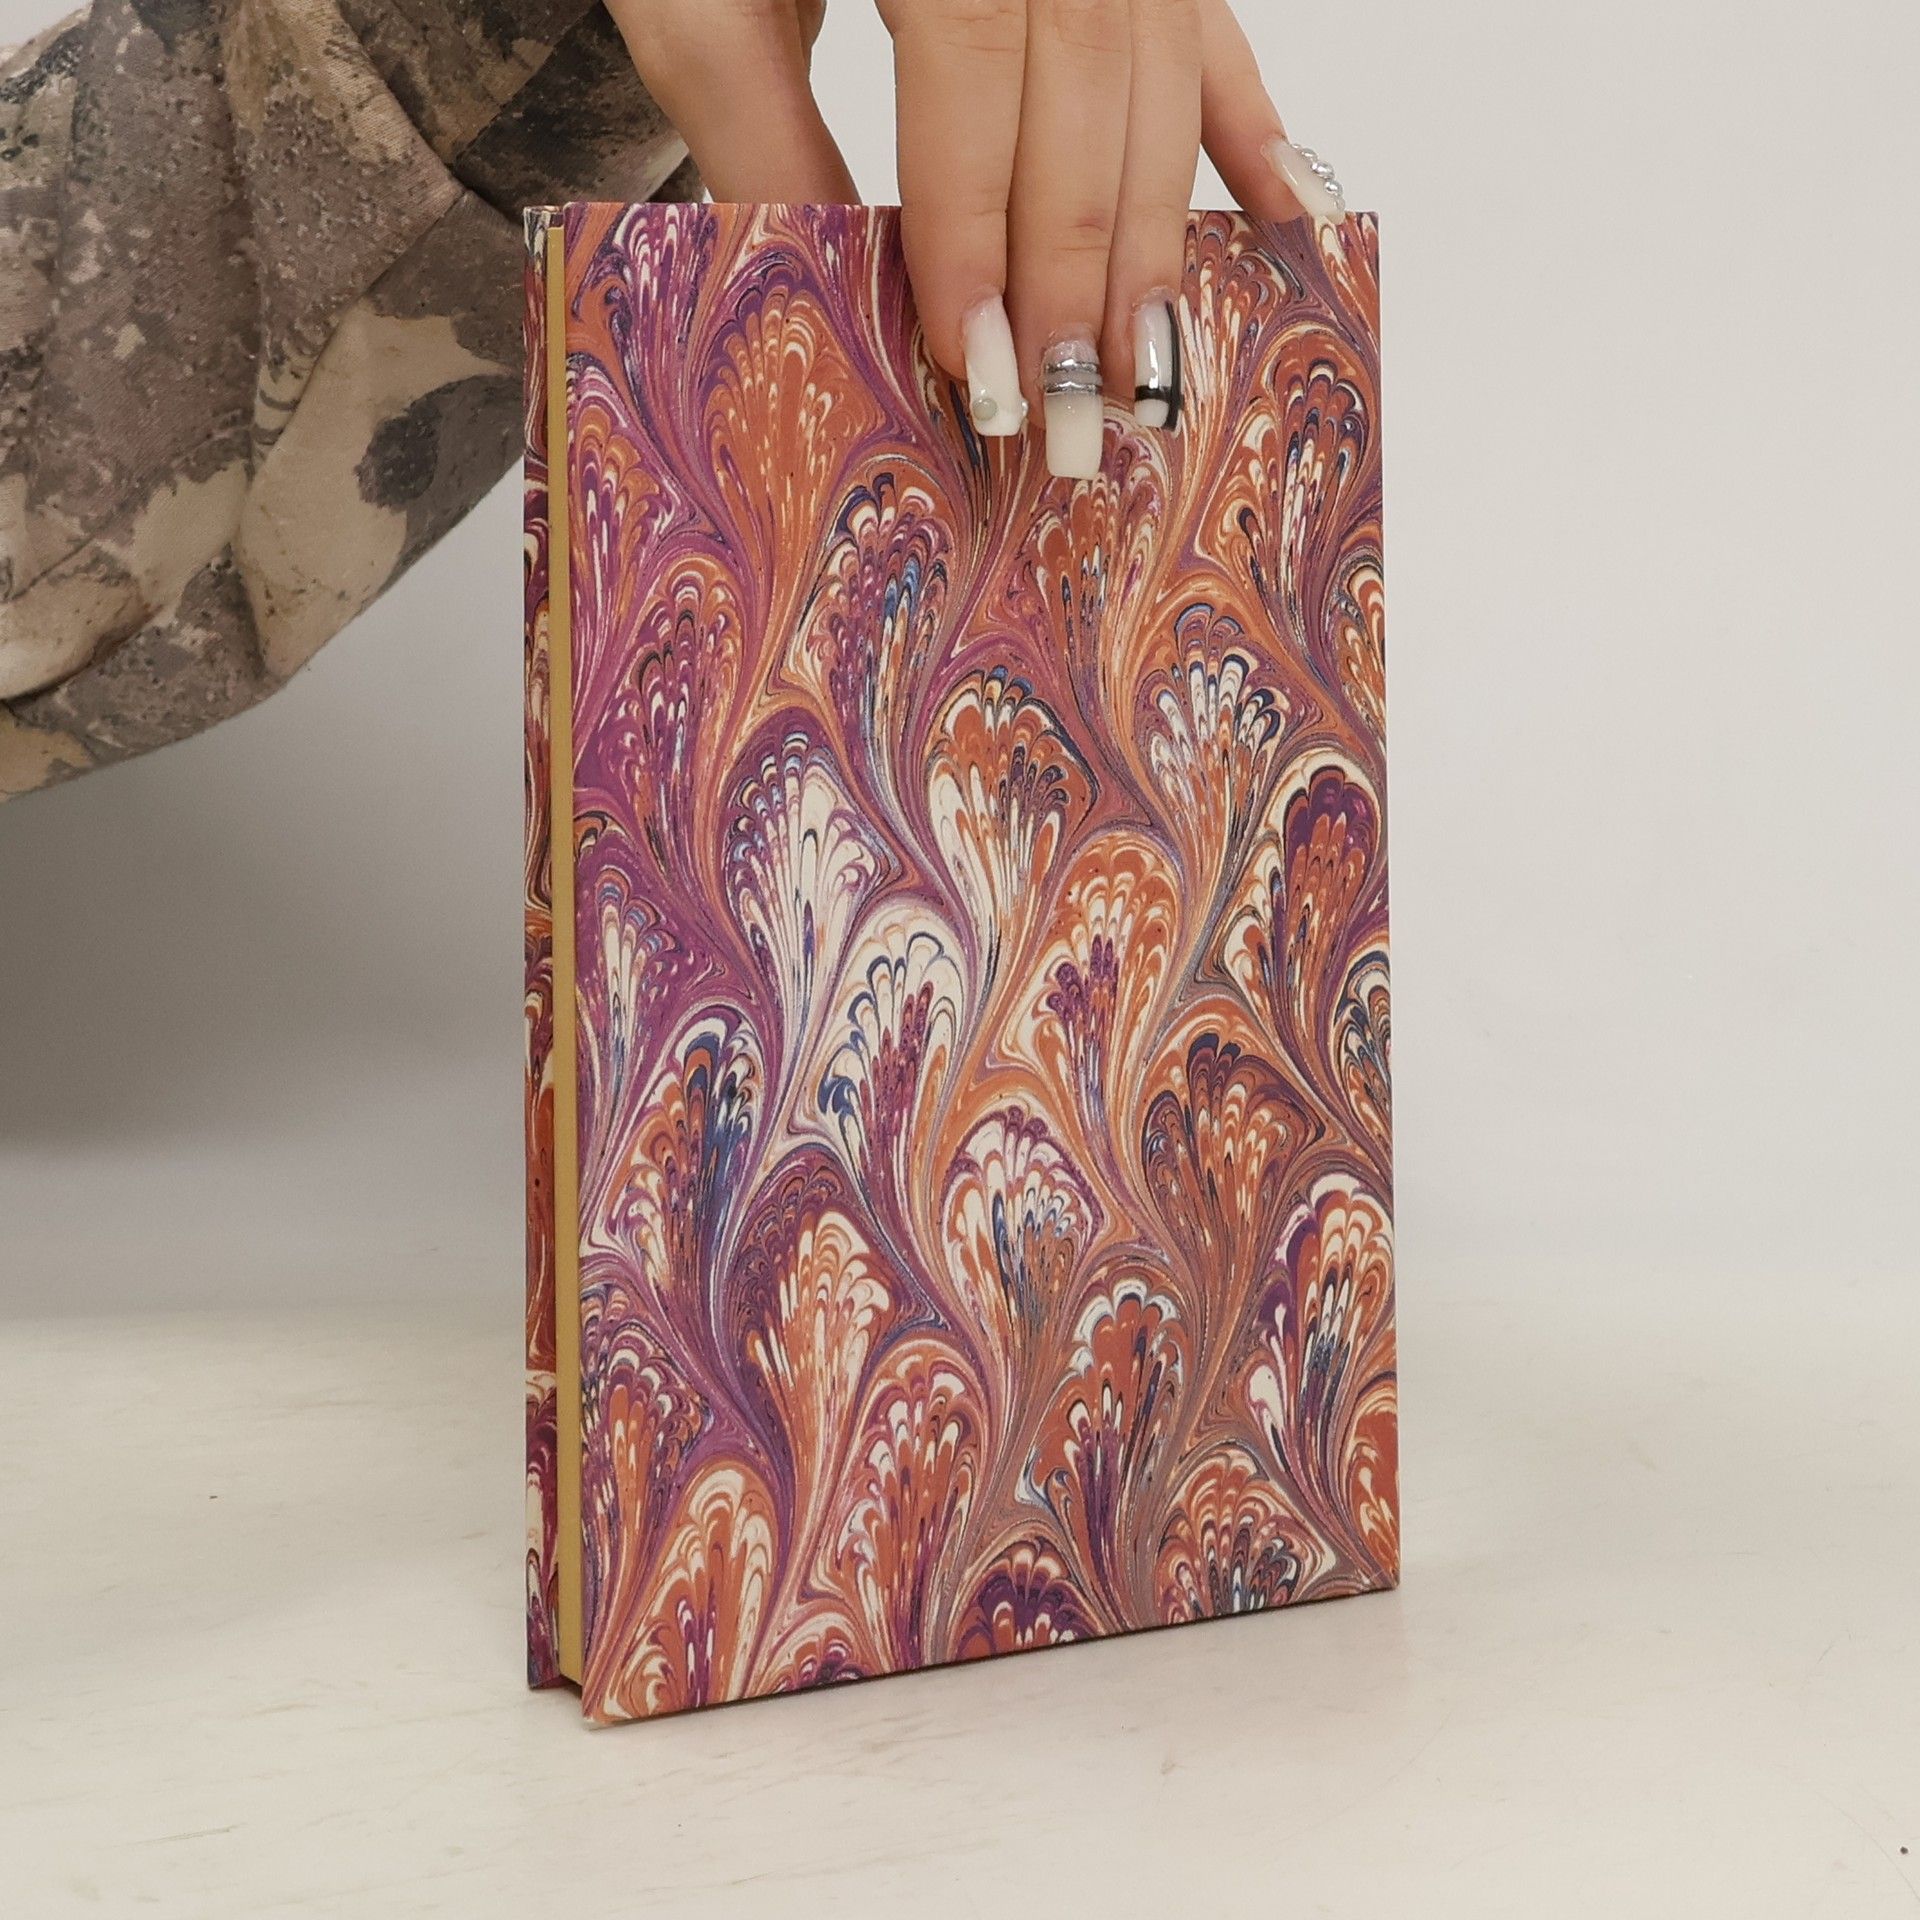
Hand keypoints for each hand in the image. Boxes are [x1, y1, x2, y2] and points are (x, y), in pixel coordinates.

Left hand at [606, 0, 1341, 477]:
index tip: (979, 358)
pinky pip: (1211, 29)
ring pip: (1159, 66)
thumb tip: (838, 308)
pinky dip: (1249, 129)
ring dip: (1155, 230)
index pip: (973, 56)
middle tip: (1071, 405)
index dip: (980, 218)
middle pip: (1091, 74)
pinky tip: (1286, 221)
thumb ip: (761, 137)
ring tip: (1143, 368)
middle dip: (1081, 259)